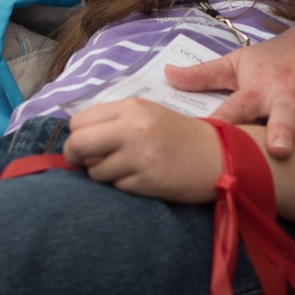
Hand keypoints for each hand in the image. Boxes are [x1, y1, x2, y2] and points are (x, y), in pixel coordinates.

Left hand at [62, 99, 221, 203]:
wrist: (219, 156)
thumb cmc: (179, 135)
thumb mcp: (147, 115)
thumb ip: (113, 121)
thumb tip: (76, 138)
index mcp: (131, 107)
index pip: (79, 121)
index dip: (77, 135)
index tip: (85, 144)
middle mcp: (132, 128)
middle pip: (78, 144)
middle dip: (75, 156)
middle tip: (84, 163)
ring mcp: (139, 155)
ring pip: (94, 171)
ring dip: (103, 175)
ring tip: (125, 170)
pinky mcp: (147, 181)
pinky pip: (116, 187)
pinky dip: (122, 186)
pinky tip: (141, 179)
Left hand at [166, 22, 294, 181]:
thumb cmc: (279, 57)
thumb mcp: (240, 61)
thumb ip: (204, 75)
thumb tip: (165, 74)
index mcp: (259, 87)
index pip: (235, 106)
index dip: (222, 120)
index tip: (207, 136)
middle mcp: (290, 92)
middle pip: (286, 114)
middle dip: (283, 131)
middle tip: (280, 152)